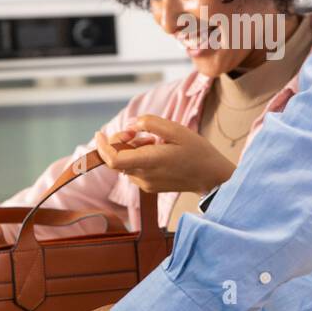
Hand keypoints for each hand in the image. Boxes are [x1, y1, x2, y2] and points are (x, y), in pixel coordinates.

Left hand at [94, 116, 235, 195]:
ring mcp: (146, 184)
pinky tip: (158, 151)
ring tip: (156, 141)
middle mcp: (144, 177)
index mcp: (150, 162)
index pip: (114, 160)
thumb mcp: (176, 130)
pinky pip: (135, 169)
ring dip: (133, 149)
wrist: (212, 177)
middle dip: (122, 141)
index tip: (100, 133)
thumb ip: (150, 124)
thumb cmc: (197, 152)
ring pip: (126, 163)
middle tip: (141, 132)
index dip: (102, 146)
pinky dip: (139, 157)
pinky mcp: (150, 187)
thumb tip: (131, 125)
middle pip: (118, 159)